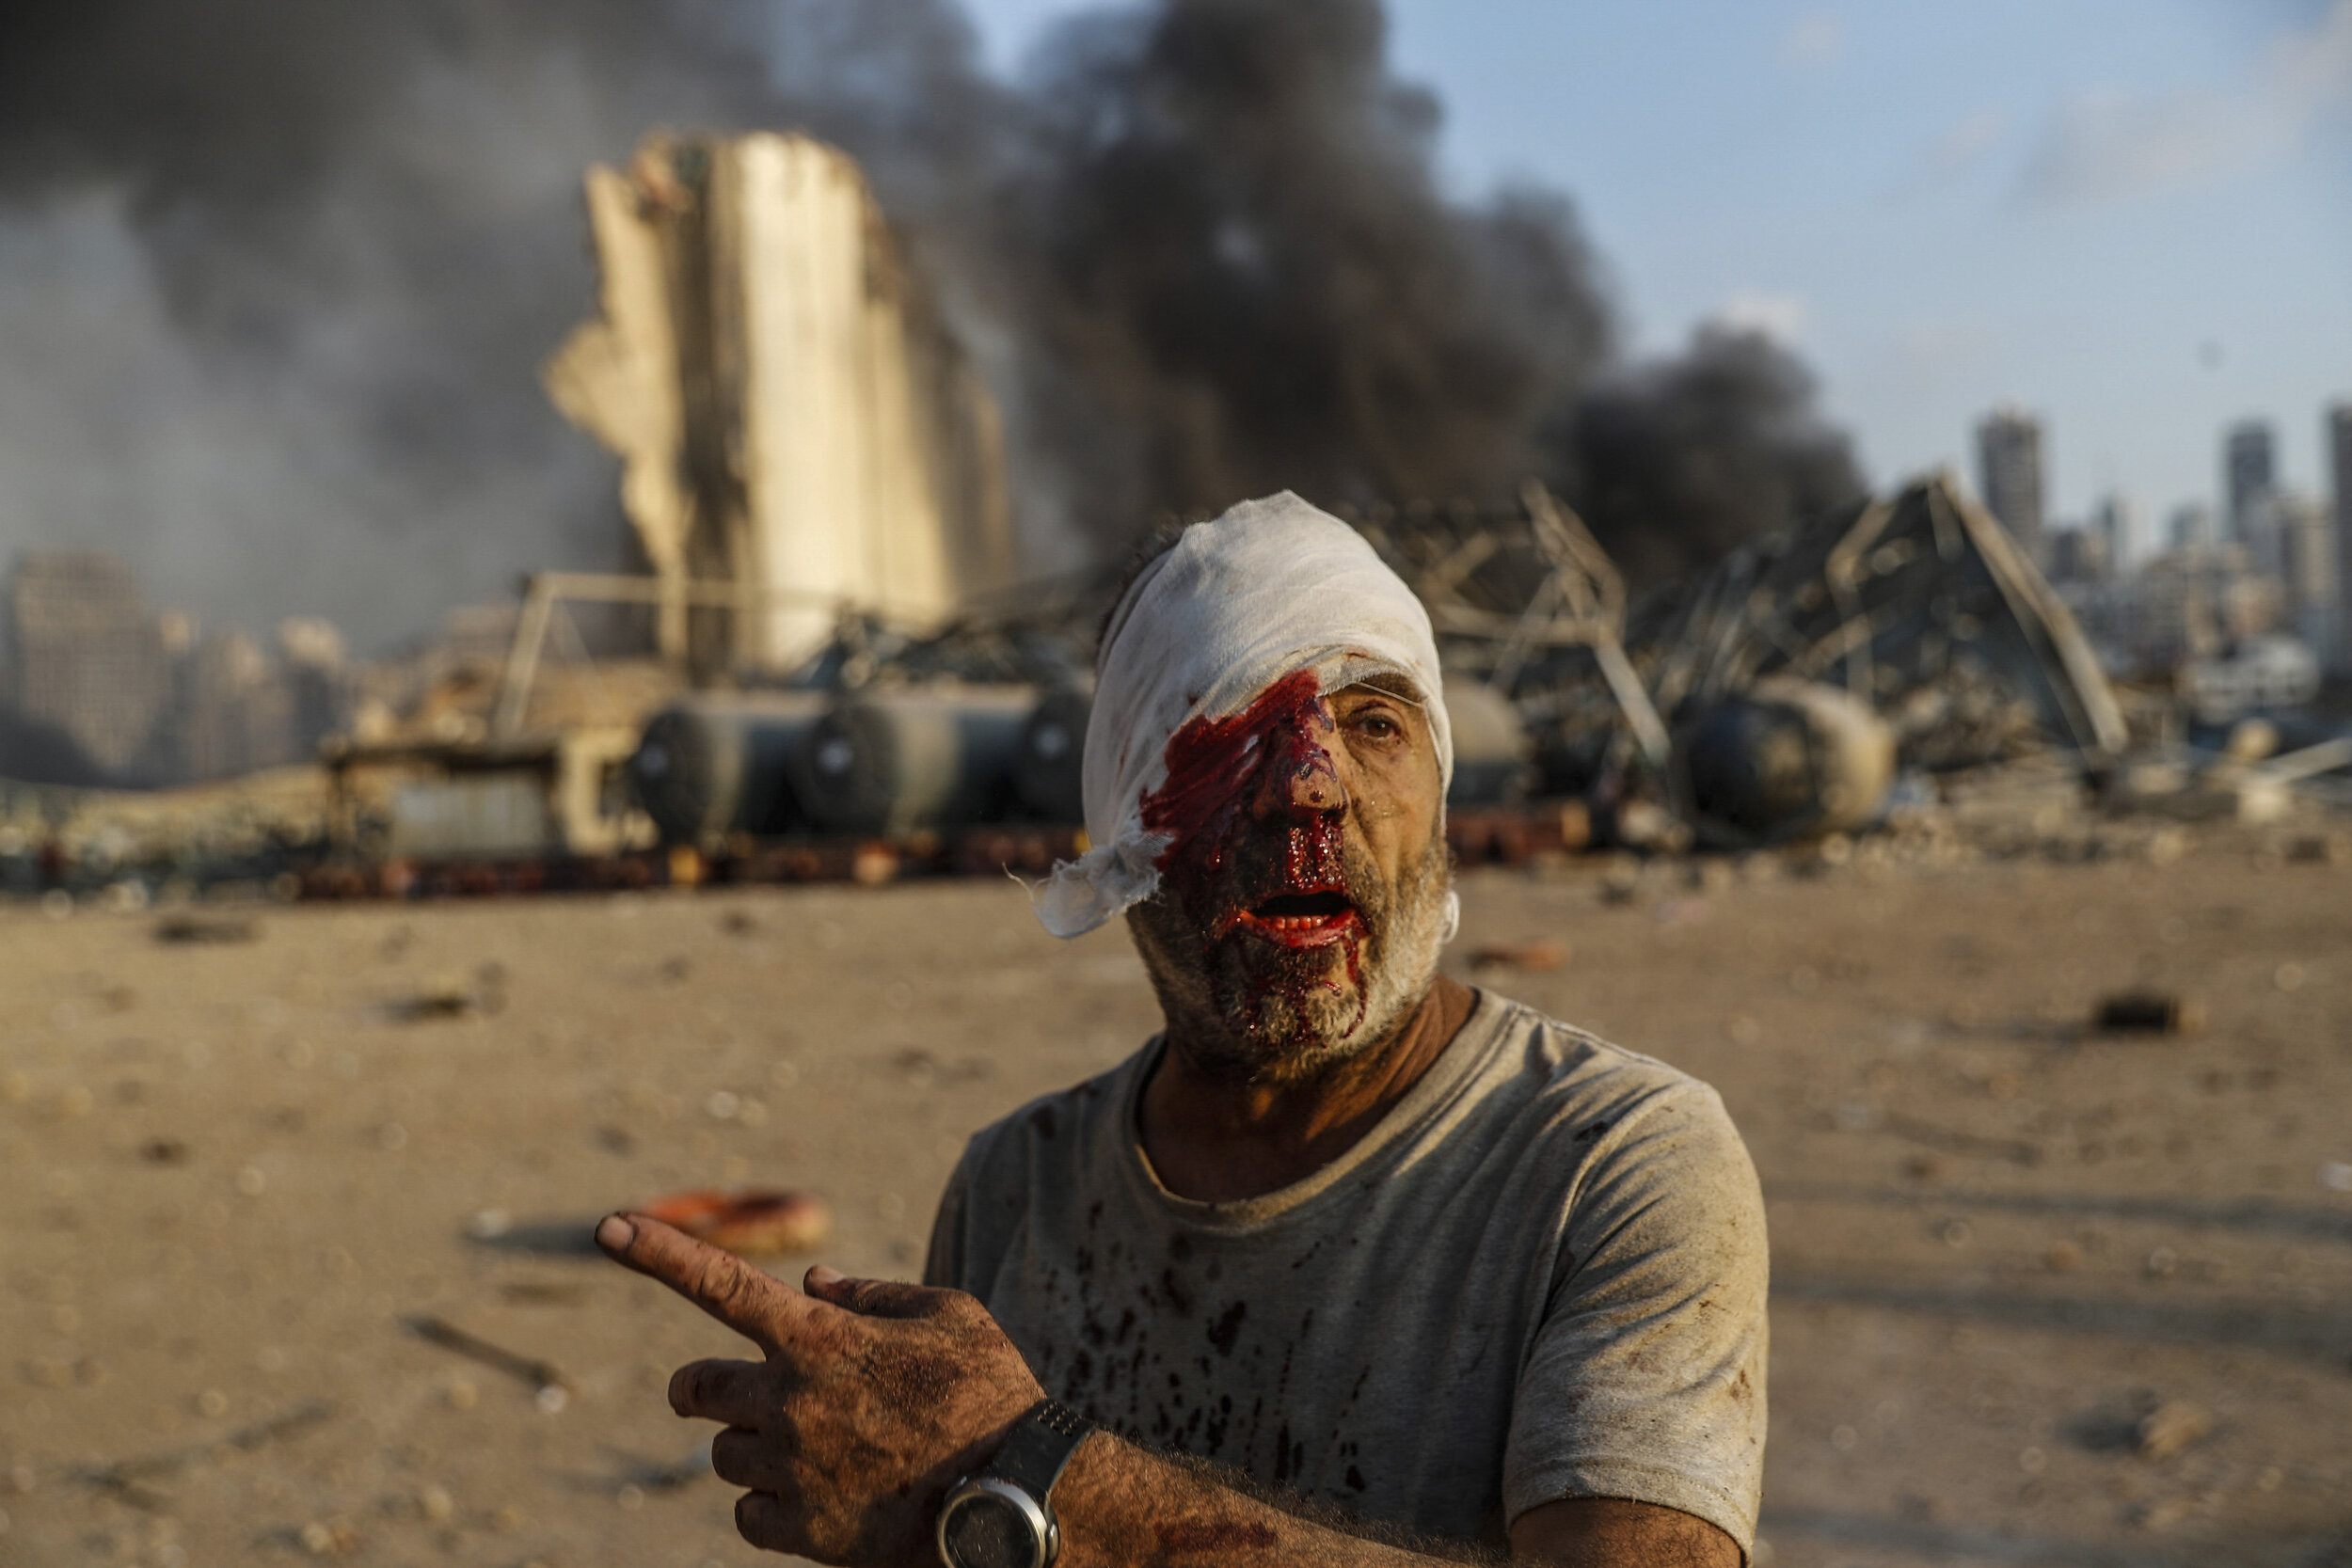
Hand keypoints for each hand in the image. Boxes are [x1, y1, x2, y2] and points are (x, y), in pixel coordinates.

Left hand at [597, 1213, 1046, 1566]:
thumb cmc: (991, 1393)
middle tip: (728, 1391)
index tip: (608, 1227)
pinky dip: (767, 1504)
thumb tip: (809, 1283)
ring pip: (724, 1453)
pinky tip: (817, 1495)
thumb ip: (870, 1296)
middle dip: (700, 1387)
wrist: (1015, 1498)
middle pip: (696, 1387)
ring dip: (751, 1445)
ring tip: (816, 1449)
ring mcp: (790, 1469)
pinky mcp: (801, 1530)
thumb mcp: (947, 1316)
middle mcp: (790, 1400)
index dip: (661, 1252)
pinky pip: (746, 1514)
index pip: (721, 1283)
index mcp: (820, 1338)